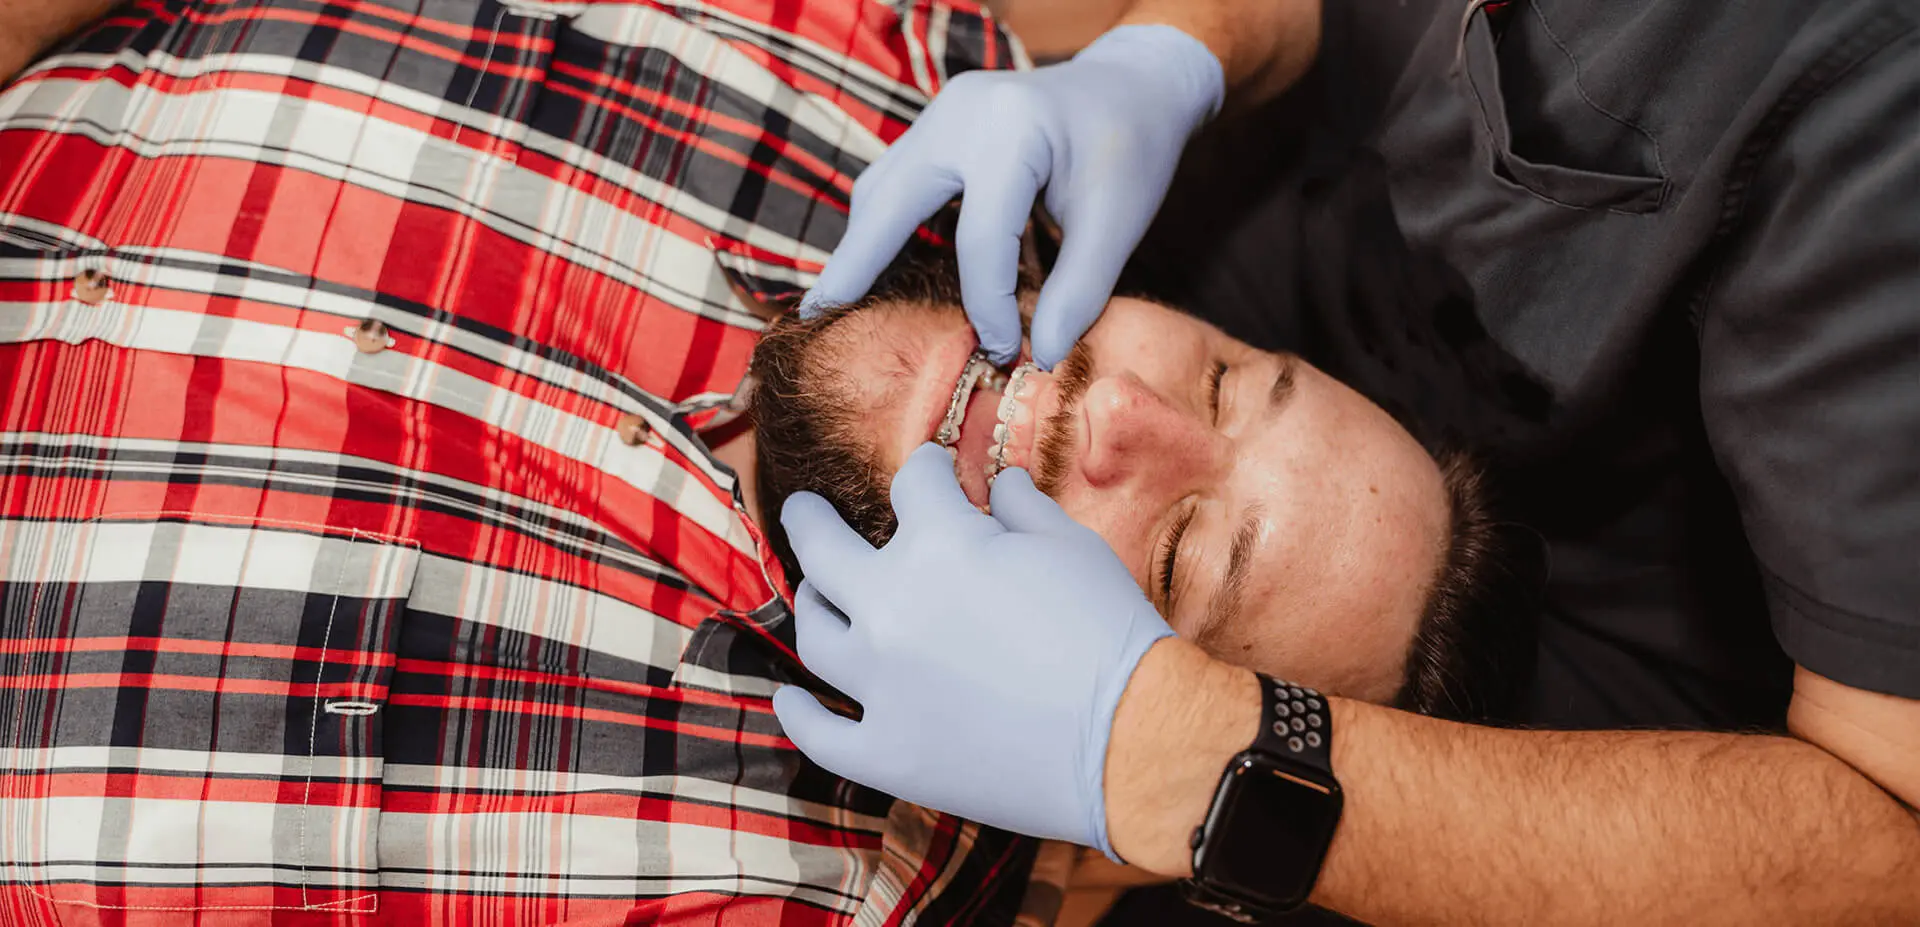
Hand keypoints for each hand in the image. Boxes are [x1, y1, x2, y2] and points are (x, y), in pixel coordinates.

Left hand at [773, 444, 1174, 858]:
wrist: (1130, 738)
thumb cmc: (1109, 631)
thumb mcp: (1073, 547)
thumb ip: (1022, 509)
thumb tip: (1000, 485)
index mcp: (939, 544)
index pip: (914, 484)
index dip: (927, 470)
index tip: (933, 472)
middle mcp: (891, 606)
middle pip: (825, 550)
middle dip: (811, 520)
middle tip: (802, 509)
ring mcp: (880, 684)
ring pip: (817, 635)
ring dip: (810, 607)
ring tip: (811, 596)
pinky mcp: (887, 752)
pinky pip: (823, 734)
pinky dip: (800, 714)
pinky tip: (788, 697)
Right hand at [802, 25, 1223, 369]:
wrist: (1134, 85)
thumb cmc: (1133, 150)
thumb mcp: (1119, 222)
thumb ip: (1080, 291)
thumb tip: (1038, 358)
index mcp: (1012, 130)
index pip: (979, 236)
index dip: (986, 303)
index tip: (1002, 351)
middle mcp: (962, 112)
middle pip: (890, 200)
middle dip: (855, 264)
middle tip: (818, 319)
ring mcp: (943, 112)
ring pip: (881, 185)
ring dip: (862, 245)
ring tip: (838, 304)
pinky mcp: (939, 122)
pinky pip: (896, 176)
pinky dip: (882, 224)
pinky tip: (877, 270)